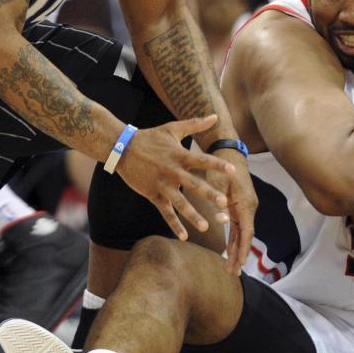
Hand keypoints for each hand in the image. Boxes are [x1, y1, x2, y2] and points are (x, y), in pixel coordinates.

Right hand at [116, 115, 236, 241]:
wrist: (121, 148)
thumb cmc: (150, 137)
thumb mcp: (172, 129)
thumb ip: (195, 124)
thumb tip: (215, 116)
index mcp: (180, 155)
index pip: (202, 161)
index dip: (217, 165)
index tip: (232, 171)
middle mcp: (172, 171)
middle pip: (194, 184)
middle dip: (209, 194)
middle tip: (224, 203)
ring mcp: (162, 185)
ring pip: (179, 203)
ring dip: (193, 215)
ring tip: (206, 227)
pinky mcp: (153, 195)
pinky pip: (165, 212)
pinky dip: (174, 224)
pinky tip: (184, 236)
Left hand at [206, 147, 257, 274]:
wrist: (228, 154)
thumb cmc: (222, 168)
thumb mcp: (217, 184)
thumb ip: (219, 204)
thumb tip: (222, 221)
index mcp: (246, 204)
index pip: (247, 232)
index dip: (243, 249)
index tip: (240, 264)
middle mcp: (248, 208)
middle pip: (246, 236)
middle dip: (240, 255)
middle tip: (233, 273)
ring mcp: (244, 208)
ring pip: (242, 234)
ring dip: (237, 250)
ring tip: (231, 268)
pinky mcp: (239, 208)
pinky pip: (238, 228)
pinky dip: (235, 240)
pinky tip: (230, 252)